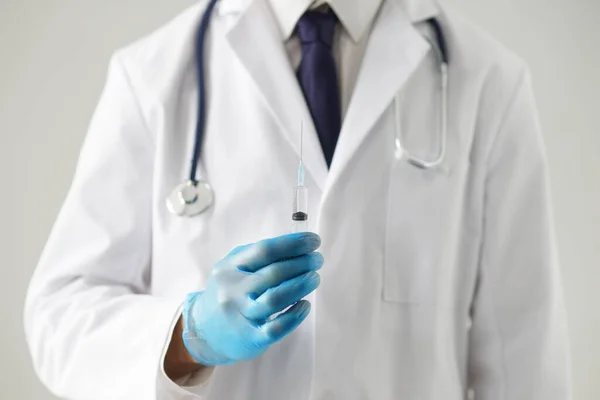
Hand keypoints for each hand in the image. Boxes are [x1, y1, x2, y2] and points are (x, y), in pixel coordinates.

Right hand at [181, 232, 322, 365]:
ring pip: (275, 299)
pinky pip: (275, 328)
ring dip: (301, 286)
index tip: (313, 241)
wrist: (205, 332)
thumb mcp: (233, 269)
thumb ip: (258, 257)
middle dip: (301, 264)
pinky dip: (294, 316)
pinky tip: (304, 305)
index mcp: (230, 267)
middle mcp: (233, 290)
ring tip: (314, 278)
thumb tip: (296, 246)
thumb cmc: (229, 293)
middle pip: (273, 274)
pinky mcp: (250, 338)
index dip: (292, 244)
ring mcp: (240, 315)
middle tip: (317, 260)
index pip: (264, 250)